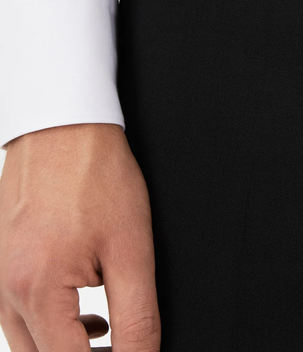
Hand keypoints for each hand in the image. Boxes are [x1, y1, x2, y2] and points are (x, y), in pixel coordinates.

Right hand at [0, 123, 159, 351]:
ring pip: (28, 345)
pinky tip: (87, 309)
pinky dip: (53, 324)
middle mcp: (6, 293)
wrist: (64, 125)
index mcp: (37, 293)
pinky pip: (20, 316)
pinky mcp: (1, 265)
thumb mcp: (131, 248)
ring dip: (68, 349)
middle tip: (126, 343)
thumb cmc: (95, 174)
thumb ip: (137, 313)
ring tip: (109, 330)